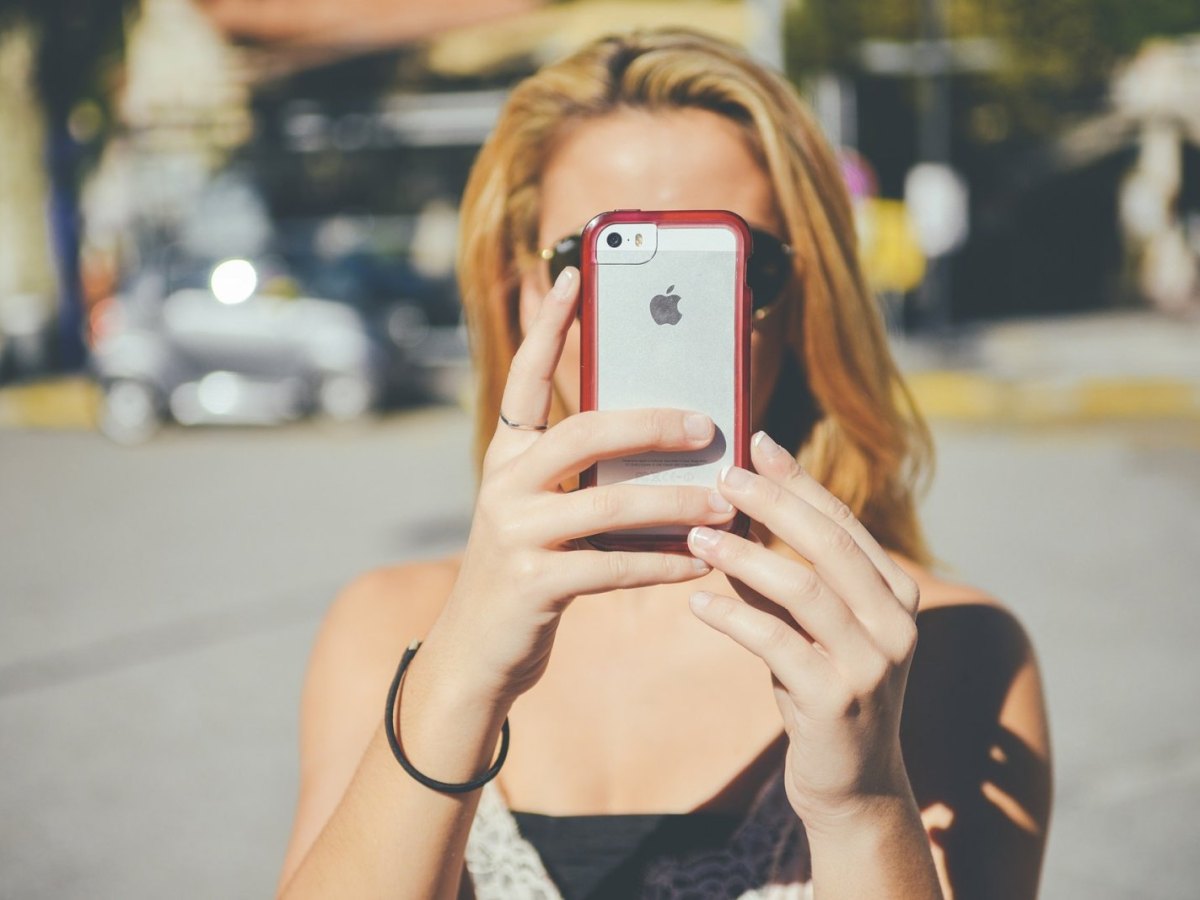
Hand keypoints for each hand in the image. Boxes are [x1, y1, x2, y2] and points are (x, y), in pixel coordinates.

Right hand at [431, 267, 733, 706]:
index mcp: (506, 456)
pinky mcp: (532, 582)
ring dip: (677, 504)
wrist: (478, 651)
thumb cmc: (529, 570)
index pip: (526, 377)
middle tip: (708, 424)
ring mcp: (512, 532)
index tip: (572, 273)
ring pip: (610, 502)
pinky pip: (615, 566)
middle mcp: (503, 483)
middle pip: (584, 432)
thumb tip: (675, 447)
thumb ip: (590, 478)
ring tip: (724, 502)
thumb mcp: (546, 512)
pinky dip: (664, 563)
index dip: (549, 325)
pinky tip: (700, 561)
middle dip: (653, 424)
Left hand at [685, 430, 921, 834]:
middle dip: (773, 502)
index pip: (844, 521)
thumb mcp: (808, 628)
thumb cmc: (823, 692)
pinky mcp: (836, 700)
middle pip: (830, 543)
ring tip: (697, 537)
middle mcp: (896, 622)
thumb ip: (781, 577)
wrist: (853, 785)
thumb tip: (729, 517)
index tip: (756, 443)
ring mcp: (872, 663)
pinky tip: (697, 604)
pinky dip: (733, 617)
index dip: (798, 479)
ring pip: (804, 588)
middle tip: (722, 477)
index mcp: (896, 594)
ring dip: (745, 556)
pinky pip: (777, 643)